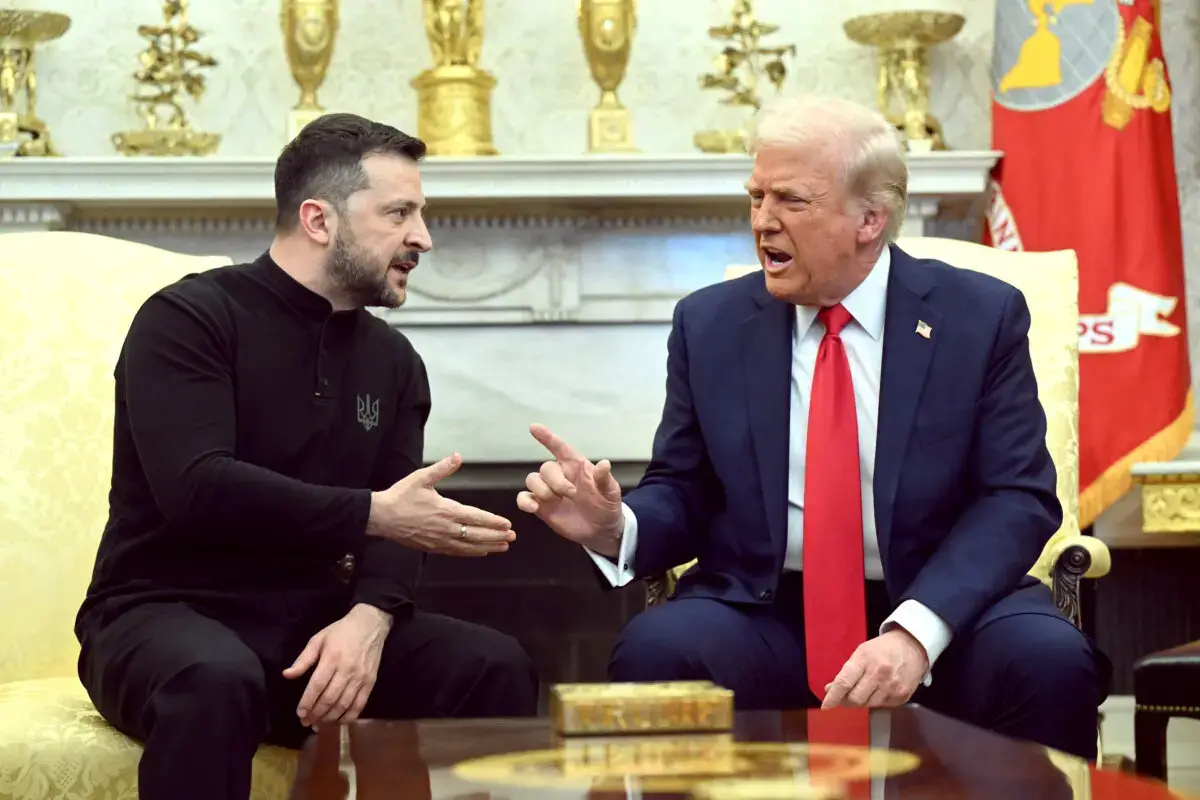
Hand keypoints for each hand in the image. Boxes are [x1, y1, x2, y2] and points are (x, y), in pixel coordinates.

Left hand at [283, 604, 391, 726]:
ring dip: (329, 718)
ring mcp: (360, 678)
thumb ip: (303, 659)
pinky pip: (360, 704)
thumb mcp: (318, 639)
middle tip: (306, 722)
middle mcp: (347, 670)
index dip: (307, 702)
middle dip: (316, 713)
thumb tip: (286, 675)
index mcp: (332, 658)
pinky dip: (349, 716)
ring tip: (319, 724)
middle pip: (329, 698)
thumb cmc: (341, 632)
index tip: (300, 713)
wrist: (371, 624)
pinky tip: (339, 721)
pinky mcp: (370, 682)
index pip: (317, 686)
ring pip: (344, 704)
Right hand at [367, 452, 515, 556]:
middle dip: (496, 536)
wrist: (381, 517)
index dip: (493, 522)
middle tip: (512, 537)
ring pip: (469, 546)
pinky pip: (456, 552)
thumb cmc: (401, 496)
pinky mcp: (433, 547)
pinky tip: (480, 553)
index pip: (475, 517)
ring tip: (503, 547)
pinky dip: (471, 553)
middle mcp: (446, 528)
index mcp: (446, 510)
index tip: (507, 524)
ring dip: (487, 547)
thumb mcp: (421, 478)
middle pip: (476, 535)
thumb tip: (458, 456)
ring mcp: (439, 540)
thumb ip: (442, 469)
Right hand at [516, 424, 623, 556]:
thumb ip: (605, 479)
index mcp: (576, 467)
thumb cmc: (606, 505)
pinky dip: (524, 502)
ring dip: (541, 489)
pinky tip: (534, 508)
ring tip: (555, 501)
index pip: (560, 448)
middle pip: (546, 468)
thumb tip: (605, 464)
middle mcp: (560, 476)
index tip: (534, 427)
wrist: (601, 530)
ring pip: (532, 479)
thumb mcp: (611, 492)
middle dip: (556, 481)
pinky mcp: (541, 507)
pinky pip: (524, 498)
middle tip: (571, 494)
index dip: (547, 437)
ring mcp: (549, 491)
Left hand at [821, 629, 928, 709]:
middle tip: (845, 697)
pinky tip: (879, 690)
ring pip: (868, 705)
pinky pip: (882, 706)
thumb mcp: (861, 653)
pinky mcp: (903, 696)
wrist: (913, 646)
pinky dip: (876, 701)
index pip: (844, 682)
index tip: (826, 706)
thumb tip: (830, 690)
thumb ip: (846, 672)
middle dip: (847, 701)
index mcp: (864, 659)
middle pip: (856, 699)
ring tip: (865, 689)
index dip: (834, 696)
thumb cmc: (882, 649)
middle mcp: (879, 674)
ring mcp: (892, 686)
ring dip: (863, 701)